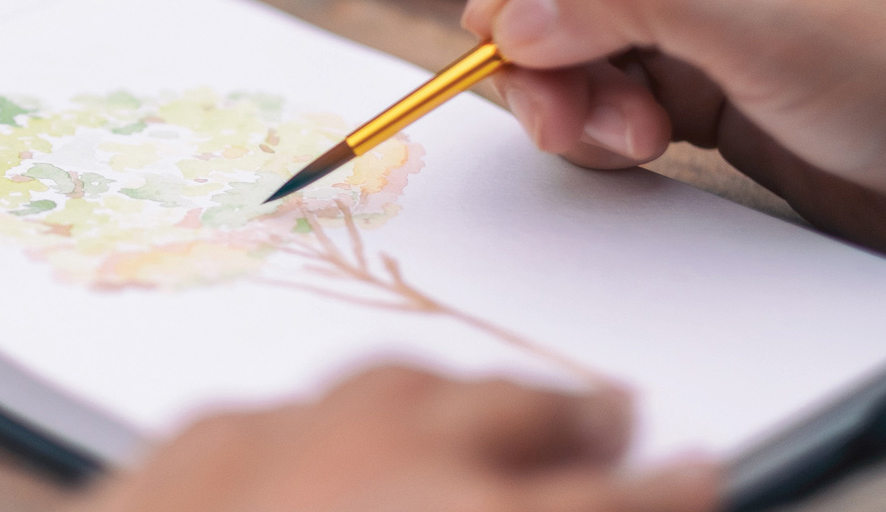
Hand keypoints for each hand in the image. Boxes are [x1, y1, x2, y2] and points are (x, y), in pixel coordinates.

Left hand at [68, 367, 717, 511]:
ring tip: (493, 408)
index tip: (699, 472)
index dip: (668, 488)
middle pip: (516, 414)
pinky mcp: (186, 446)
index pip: (615, 501)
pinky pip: (281, 410)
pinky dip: (326, 421)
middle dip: (576, 417)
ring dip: (459, 397)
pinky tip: (335, 434)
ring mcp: (279, 441)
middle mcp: (388, 467)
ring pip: (401, 385)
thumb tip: (581, 504)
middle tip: (614, 416)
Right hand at [463, 0, 885, 268]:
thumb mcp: (773, 22)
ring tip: (619, 137)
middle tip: (549, 100)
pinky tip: (638, 144)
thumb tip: (521, 12)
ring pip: (558, 27)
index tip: (502, 22)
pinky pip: (589, 83)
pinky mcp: (681, 67)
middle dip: (535, 32)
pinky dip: (589, 121)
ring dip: (561, 89)